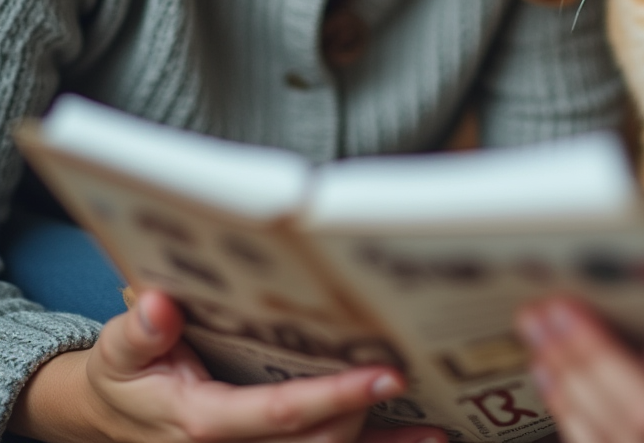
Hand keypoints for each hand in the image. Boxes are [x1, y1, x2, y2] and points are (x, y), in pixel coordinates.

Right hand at [10, 290, 446, 442]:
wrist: (116, 415)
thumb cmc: (128, 375)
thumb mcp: (121, 351)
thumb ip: (139, 331)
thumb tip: (158, 304)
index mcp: (205, 423)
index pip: (279, 414)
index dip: (334, 396)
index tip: (384, 375)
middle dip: (363, 412)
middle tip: (410, 372)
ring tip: (437, 430)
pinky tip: (415, 441)